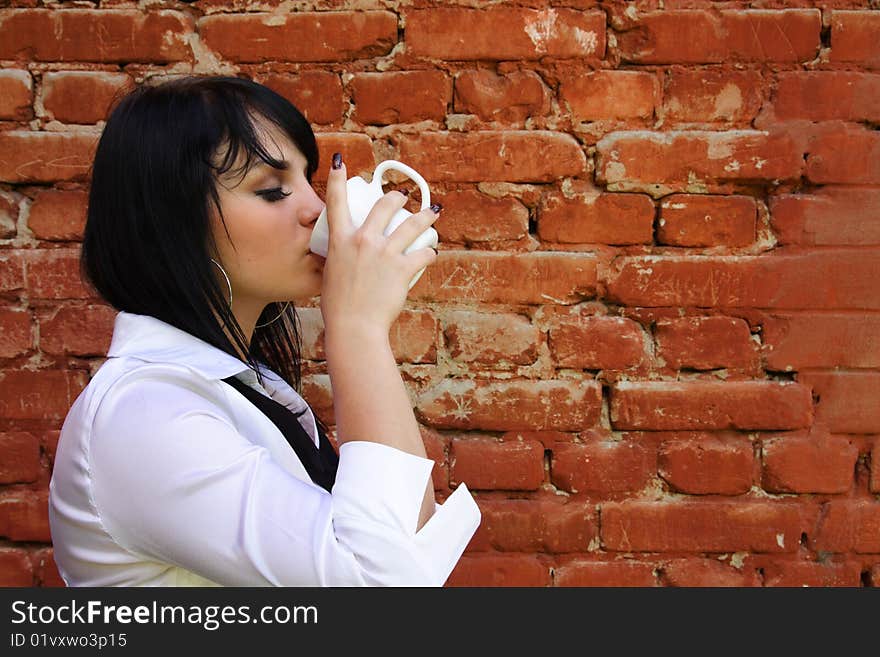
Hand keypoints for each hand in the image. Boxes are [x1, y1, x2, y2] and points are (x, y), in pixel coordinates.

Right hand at [318, 153, 439, 340]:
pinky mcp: (403, 268)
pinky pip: (424, 253)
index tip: (340, 163)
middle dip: (397, 196)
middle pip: (384, 205)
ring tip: (432, 212)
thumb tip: (342, 258)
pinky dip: (430, 253)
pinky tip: (432, 253)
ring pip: (412, 224)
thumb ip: (338, 260)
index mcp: (340, 240)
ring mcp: (385, 252)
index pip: (336, 202)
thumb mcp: (331, 274)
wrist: (354, 325)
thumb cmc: (338, 306)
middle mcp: (363, 240)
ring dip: (425, 215)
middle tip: (402, 196)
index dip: (337, 179)